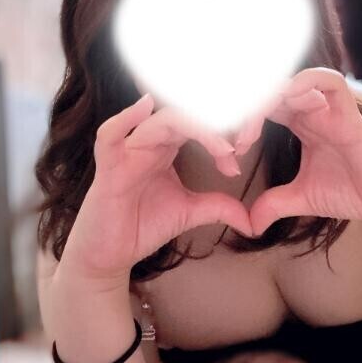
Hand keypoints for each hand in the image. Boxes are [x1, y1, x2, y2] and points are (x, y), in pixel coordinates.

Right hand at [60, 94, 252, 282]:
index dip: (222, 136)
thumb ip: (220, 208)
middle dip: (215, 128)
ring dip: (195, 127)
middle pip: (185, 116)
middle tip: (235, 151)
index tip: (236, 165)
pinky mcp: (108, 168)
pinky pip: (110, 135)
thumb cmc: (142, 225)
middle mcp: (149, 142)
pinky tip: (144, 107)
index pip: (198, 123)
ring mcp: (127, 151)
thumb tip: (253, 221)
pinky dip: (124, 119)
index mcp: (167, 146)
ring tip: (221, 147)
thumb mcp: (190, 212)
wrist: (111, 255)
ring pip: (161, 121)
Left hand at [234, 67, 361, 235]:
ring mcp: (330, 108)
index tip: (228, 155)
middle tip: (231, 145)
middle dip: (242, 112)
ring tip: (247, 135)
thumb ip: (274, 205)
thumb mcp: (303, 199)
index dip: (238, 122)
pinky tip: (282, 109)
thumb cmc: (355, 192)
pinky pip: (328, 82)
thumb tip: (248, 225)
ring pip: (289, 81)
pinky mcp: (350, 115)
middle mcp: (312, 109)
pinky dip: (302, 85)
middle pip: (269, 89)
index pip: (261, 104)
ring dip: (263, 102)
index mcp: (300, 122)